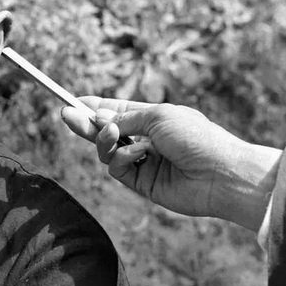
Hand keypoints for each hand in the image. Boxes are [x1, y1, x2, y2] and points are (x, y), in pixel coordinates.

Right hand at [61, 97, 281, 230]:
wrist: (220, 174)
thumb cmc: (196, 137)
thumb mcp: (157, 116)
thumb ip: (124, 119)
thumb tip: (98, 118)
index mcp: (151, 118)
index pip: (115, 111)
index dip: (94, 107)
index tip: (72, 102)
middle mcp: (145, 140)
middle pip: (105, 131)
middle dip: (86, 123)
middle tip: (65, 115)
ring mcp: (142, 162)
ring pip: (107, 151)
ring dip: (105, 140)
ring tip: (111, 134)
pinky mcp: (141, 183)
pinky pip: (118, 168)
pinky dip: (123, 158)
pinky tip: (139, 154)